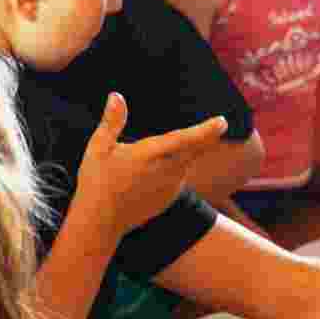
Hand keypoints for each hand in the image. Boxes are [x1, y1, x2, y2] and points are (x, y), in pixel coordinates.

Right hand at [75, 92, 228, 237]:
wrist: (100, 222)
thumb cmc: (97, 183)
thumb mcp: (98, 148)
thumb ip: (112, 122)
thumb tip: (116, 96)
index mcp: (149, 155)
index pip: (184, 140)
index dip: (206, 131)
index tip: (222, 122)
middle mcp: (165, 171)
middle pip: (195, 150)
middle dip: (207, 137)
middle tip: (219, 125)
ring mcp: (170, 187)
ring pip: (187, 163)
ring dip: (188, 153)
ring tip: (175, 149)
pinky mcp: (169, 197)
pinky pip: (179, 176)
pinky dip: (176, 168)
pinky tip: (157, 169)